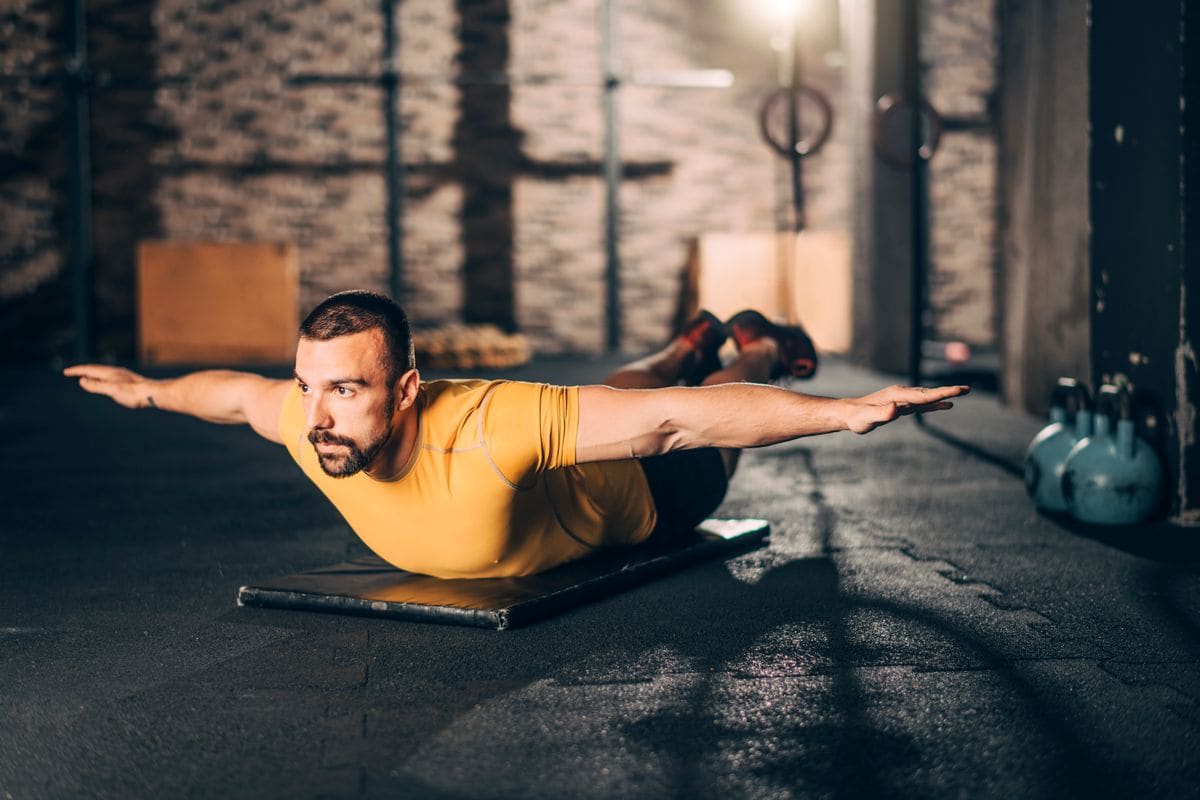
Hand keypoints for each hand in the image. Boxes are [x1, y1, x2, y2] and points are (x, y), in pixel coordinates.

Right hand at [63, 364, 158, 409]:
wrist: (154, 393)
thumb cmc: (134, 393)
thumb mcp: (112, 390)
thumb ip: (97, 385)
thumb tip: (82, 380)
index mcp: (110, 373)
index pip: (89, 369)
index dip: (77, 371)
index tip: (65, 372)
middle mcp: (116, 372)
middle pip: (95, 369)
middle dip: (83, 371)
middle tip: (71, 372)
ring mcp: (123, 377)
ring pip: (104, 374)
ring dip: (92, 375)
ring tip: (86, 378)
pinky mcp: (128, 382)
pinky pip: (110, 378)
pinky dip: (102, 379)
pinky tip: (106, 384)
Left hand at [844, 384, 968, 433]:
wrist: (848, 414)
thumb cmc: (857, 418)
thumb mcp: (868, 418)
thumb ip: (881, 414)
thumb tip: (895, 410)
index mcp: (898, 396)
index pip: (924, 395)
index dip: (942, 394)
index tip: (959, 390)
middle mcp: (902, 394)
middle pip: (929, 393)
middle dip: (948, 391)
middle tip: (967, 389)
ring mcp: (903, 399)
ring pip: (928, 397)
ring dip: (944, 395)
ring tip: (962, 392)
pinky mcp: (902, 406)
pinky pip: (922, 404)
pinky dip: (935, 404)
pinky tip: (946, 405)